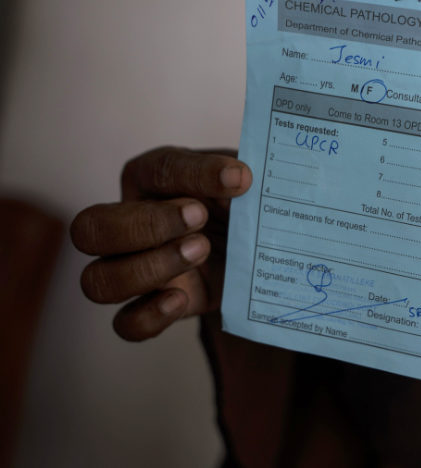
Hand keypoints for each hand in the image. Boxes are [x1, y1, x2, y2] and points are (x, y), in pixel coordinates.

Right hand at [70, 147, 251, 340]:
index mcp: (152, 179)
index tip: (239, 179)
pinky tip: (182, 299)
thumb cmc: (241, 205)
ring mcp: (136, 269)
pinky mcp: (154, 307)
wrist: (258, 249)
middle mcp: (131, 223)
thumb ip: (238, 180)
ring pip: (98, 281)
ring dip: (149, 268)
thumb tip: (238, 181)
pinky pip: (127, 323)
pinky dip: (149, 316)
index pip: (157, 170)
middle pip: (90, 228)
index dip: (197, 173)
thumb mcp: (246, 183)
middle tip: (200, 217)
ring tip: (202, 251)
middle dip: (145, 224)